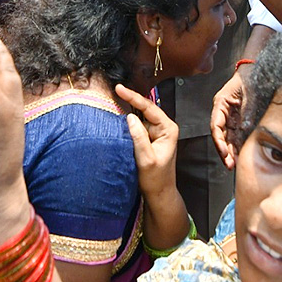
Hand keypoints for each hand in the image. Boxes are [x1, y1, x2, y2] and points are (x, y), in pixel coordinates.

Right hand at [118, 83, 178, 198]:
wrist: (158, 193)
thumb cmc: (156, 179)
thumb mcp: (146, 159)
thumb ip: (139, 137)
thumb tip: (130, 117)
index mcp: (168, 129)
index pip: (149, 108)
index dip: (133, 97)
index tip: (120, 89)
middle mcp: (163, 127)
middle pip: (144, 108)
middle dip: (130, 99)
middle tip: (115, 90)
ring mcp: (154, 132)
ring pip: (139, 115)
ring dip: (127, 108)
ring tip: (113, 98)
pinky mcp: (146, 137)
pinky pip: (136, 124)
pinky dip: (126, 120)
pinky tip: (116, 114)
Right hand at [211, 67, 246, 169]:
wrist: (258, 72)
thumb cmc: (250, 78)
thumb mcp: (248, 94)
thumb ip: (246, 111)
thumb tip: (244, 128)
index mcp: (221, 104)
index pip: (216, 126)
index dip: (219, 141)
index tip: (224, 152)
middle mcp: (224, 112)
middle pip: (220, 135)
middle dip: (224, 151)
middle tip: (229, 164)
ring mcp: (231, 117)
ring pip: (228, 138)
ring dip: (230, 151)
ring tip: (233, 165)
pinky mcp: (239, 120)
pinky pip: (237, 135)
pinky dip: (238, 146)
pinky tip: (239, 156)